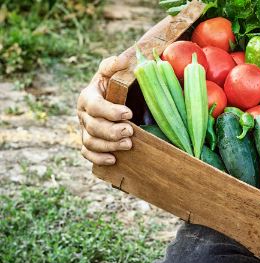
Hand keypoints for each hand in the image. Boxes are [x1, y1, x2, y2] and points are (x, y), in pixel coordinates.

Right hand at [77, 15, 180, 164]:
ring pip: (91, 142)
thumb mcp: (114, 72)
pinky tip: (114, 160)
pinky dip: (98, 158)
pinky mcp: (90, 143)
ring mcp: (85, 130)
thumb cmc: (116, 84)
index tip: (128, 114)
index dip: (110, 112)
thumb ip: (114, 65)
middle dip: (112, 131)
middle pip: (93, 127)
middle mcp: (84, 115)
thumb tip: (122, 59)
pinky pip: (87, 153)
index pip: (95, 106)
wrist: (116, 98)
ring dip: (109, 145)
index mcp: (88, 97)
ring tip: (128, 145)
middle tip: (130, 132)